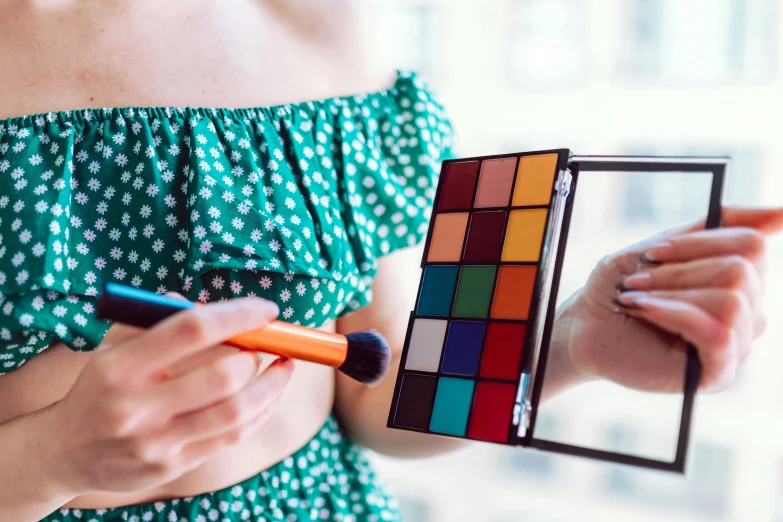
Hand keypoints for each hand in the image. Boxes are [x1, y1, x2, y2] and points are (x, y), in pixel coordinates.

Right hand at [39, 297, 293, 495]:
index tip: (267, 309)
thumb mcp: (114, 347)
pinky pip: (232, 436)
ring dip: (272, 385)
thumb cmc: (102, 387)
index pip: (192, 329)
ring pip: (236, 412)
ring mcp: (155, 442)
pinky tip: (268, 395)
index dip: (238, 315)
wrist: (64, 452)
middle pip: (222, 376)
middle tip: (271, 343)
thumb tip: (214, 305)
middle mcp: (136, 406)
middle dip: (258, 354)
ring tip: (284, 366)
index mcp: (121, 366)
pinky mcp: (171, 466)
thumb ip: (159, 319)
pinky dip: (260, 411)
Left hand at [549, 207, 782, 396]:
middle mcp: (748, 310)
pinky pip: (719, 333)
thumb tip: (781, 213)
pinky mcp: (719, 373)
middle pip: (741, 270)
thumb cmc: (621, 286)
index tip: (653, 252)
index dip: (700, 242)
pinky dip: (675, 314)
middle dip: (679, 271)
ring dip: (673, 293)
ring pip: (732, 300)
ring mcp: (737, 343)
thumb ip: (716, 226)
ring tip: (634, 298)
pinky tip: (643, 312)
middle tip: (635, 281)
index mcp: (739, 277)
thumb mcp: (662, 247)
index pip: (753, 244)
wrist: (586, 327)